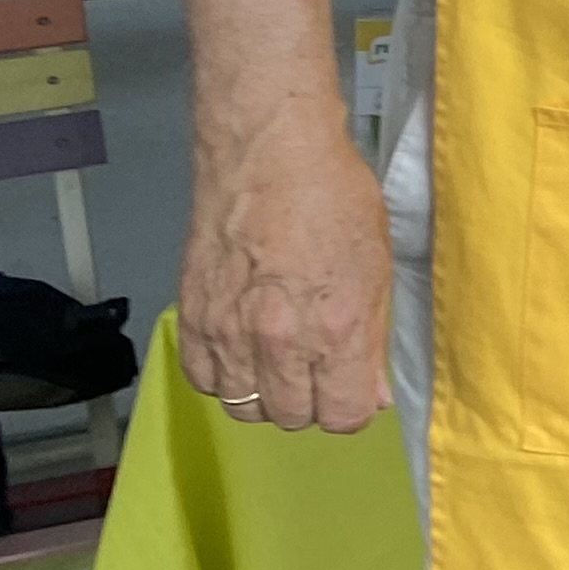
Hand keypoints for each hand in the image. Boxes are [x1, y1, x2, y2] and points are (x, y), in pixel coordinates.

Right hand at [176, 92, 392, 431]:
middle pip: (293, 416)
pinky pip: (205, 381)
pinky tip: (242, 351)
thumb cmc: (333, 197)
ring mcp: (228, 332)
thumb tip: (374, 394)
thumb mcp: (377, 266)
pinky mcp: (191, 317)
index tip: (354, 387)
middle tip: (318, 367)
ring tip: (280, 359)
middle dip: (312, 400)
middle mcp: (278, 341)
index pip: (345, 415)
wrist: (266, 153)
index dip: (354, 406)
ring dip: (267, 393)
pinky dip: (224, 377)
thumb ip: (373, 338)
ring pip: (245, 407)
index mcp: (335, 329)